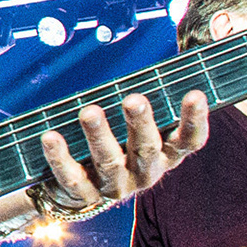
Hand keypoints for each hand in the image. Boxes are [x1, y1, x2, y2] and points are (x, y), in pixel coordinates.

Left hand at [40, 90, 208, 204]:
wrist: (84, 190)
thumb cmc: (119, 143)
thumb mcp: (138, 124)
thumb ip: (148, 97)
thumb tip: (162, 49)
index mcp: (166, 154)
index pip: (189, 140)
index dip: (195, 120)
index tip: (196, 94)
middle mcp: (145, 172)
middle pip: (147, 149)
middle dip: (140, 123)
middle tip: (134, 99)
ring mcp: (117, 187)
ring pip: (110, 163)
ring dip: (99, 136)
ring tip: (89, 112)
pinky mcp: (87, 197)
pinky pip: (73, 178)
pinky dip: (61, 157)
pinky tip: (51, 137)